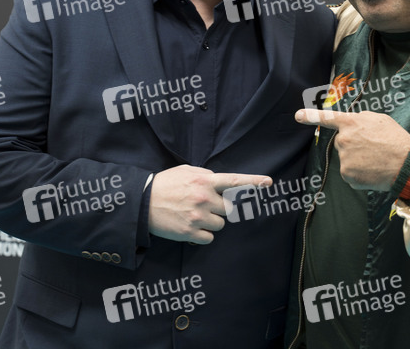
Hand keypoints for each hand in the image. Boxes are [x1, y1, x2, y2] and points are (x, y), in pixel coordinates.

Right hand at [148, 165, 271, 243]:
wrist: (141, 203)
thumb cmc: (165, 184)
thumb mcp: (186, 171)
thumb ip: (207, 175)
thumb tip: (221, 182)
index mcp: (204, 180)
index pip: (234, 181)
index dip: (253, 181)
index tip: (268, 182)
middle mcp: (204, 198)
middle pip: (230, 208)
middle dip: (221, 208)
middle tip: (204, 205)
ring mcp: (198, 216)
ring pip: (221, 224)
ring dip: (211, 222)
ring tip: (193, 215)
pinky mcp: (190, 232)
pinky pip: (209, 238)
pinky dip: (202, 234)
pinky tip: (189, 226)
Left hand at [295, 109, 409, 190]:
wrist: (406, 163)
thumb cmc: (396, 140)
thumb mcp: (380, 120)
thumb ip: (361, 119)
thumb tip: (352, 123)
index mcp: (352, 123)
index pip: (328, 118)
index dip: (311, 116)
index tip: (297, 115)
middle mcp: (344, 139)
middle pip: (342, 143)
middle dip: (354, 146)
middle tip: (374, 149)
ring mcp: (344, 158)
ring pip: (347, 159)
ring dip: (358, 160)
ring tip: (376, 160)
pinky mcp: (347, 175)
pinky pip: (350, 174)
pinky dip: (360, 174)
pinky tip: (373, 171)